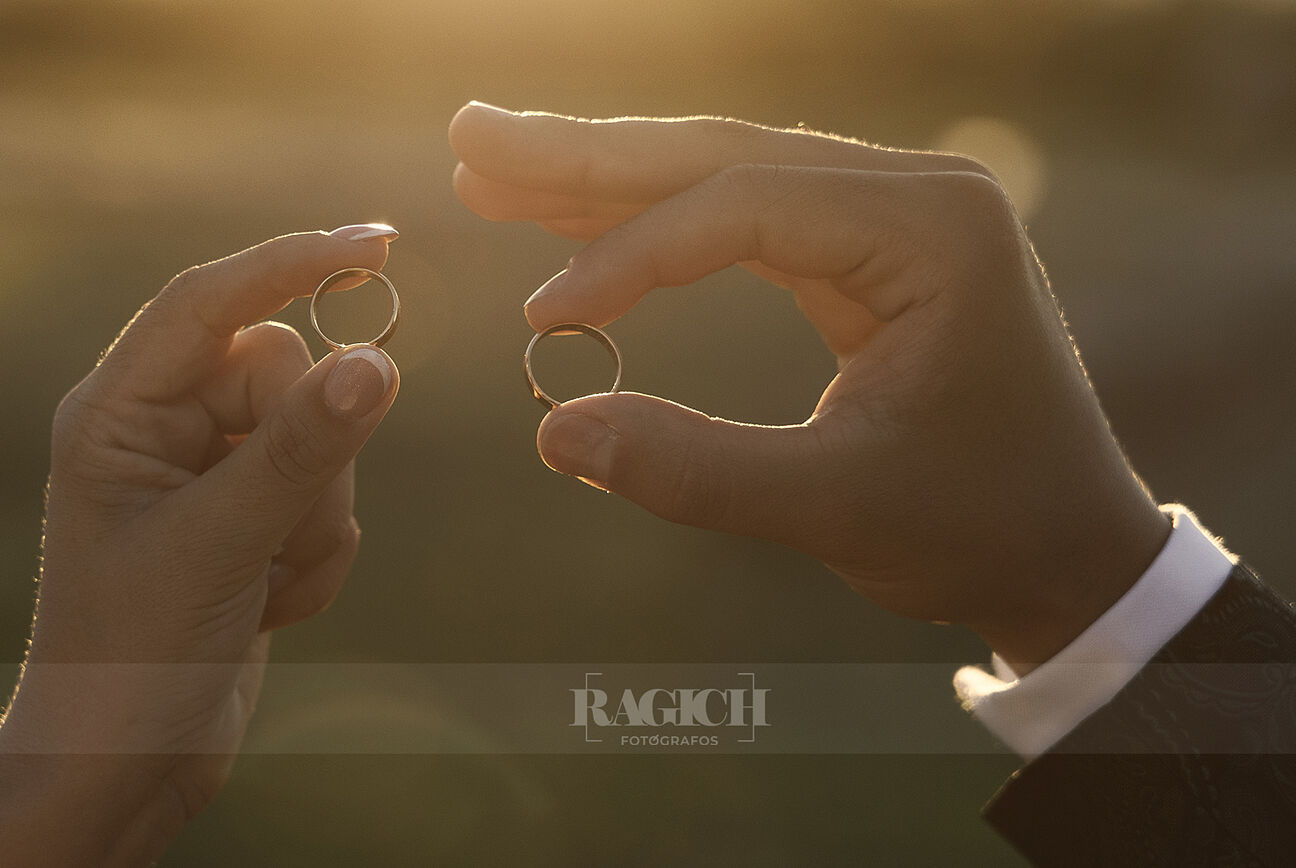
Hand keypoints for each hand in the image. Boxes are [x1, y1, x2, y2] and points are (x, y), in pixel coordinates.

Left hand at [0, 225, 400, 866]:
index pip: (209, 302)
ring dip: (313, 522)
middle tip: (274, 535)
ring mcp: (209, 474)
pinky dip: (316, 556)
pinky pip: (327, 497)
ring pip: (320, 439)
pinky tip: (268, 607)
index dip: (291, 262)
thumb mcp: (218, 544)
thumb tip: (376, 362)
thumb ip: (299, 450)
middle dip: (307, 460)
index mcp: (117, 411)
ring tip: (261, 587)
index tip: (378, 244)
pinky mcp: (249, 518)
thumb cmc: (133, 655)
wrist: (123, 764)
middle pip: (287, 376)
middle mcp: (162, 428)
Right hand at [450, 103, 1167, 671]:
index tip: (542, 315)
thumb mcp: (837, 508)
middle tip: (472, 137)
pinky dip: (656, 225)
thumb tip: (556, 432)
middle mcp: (916, 195)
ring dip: (606, 178)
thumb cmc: (978, 526)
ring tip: (494, 168)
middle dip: (588, 154)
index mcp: (932, 231)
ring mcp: (893, 216)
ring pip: (723, 176)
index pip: (743, 207)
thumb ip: (697, 470)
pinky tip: (576, 220)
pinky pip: (744, 220)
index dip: (627, 255)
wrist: (1069, 550)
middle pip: (720, 155)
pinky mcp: (869, 250)